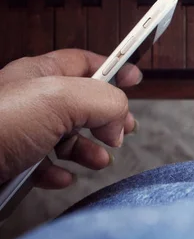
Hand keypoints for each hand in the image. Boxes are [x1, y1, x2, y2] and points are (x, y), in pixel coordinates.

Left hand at [0, 49, 141, 188]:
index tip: (136, 78)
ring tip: (99, 158)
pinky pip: (45, 164)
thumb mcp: (60, 99)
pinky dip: (61, 170)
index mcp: (41, 74)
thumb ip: (102, 98)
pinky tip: (64, 176)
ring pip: (67, 135)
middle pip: (82, 101)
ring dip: (89, 148)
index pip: (86, 62)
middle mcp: (32, 100)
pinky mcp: (12, 161)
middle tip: (123, 130)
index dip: (114, 68)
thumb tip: (119, 113)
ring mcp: (21, 131)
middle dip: (107, 116)